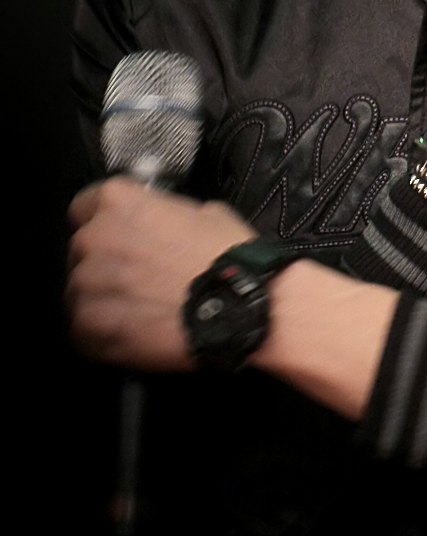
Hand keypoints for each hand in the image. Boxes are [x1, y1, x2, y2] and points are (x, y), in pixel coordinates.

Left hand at [66, 177, 254, 370]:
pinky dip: (104, 334)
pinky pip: (84, 329)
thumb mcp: (203, 212)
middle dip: (105, 262)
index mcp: (116, 200)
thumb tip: (160, 225)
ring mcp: (85, 284)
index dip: (105, 222)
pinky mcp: (87, 327)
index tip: (122, 237)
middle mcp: (92, 237)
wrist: (236, 308)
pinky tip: (134, 335)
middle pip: (82, 250)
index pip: (84, 206)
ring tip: (139, 312)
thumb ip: (165, 213)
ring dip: (103, 299)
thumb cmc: (226, 255)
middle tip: (138, 278)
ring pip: (81, 291)